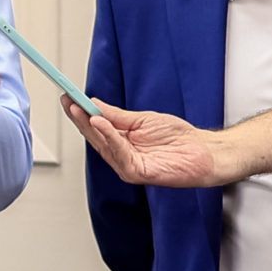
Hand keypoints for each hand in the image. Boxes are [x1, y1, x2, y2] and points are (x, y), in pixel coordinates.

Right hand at [63, 94, 231, 186]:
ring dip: (91, 127)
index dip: (80, 113)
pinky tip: (101, 124)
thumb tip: (95, 105)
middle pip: (94, 137)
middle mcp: (121, 155)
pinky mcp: (137, 172)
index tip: (68, 98)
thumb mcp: (143, 119)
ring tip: (82, 110)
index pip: (95, 127)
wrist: (203, 151)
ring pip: (103, 146)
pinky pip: (119, 154)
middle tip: (68, 102)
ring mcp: (128, 165)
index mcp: (122, 142)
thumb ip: (118, 116)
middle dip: (79, 119)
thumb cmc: (180, 138)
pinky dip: (109, 138)